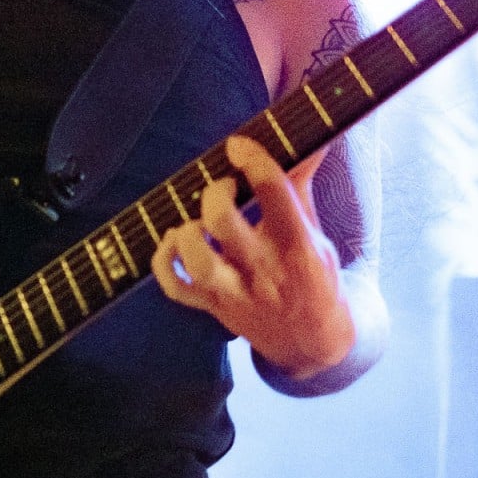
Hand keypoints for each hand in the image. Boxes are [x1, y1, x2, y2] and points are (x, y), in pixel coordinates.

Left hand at [150, 136, 354, 380]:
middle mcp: (265, 269)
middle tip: (222, 188)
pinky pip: (176, 287)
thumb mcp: (313, 229)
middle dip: (215, 194)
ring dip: (187, 233)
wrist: (313, 341)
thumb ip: (300, 182)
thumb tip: (311, 136)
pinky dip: (163, 260)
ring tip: (194, 222)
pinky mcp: (214, 307)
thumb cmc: (313, 274)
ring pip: (197, 262)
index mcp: (298, 244)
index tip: (237, 146)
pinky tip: (174, 241)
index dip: (252, 160)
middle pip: (223, 224)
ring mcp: (236, 292)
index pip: (274, 193)